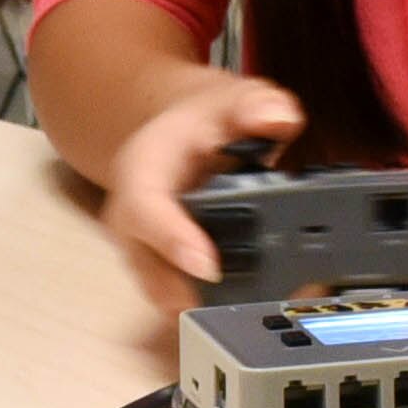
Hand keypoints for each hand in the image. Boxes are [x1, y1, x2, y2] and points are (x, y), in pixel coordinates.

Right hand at [99, 72, 302, 315]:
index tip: (208, 266)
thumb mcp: (233, 100)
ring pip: (163, 292)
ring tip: (261, 307)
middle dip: (195, 290)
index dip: (172, 239)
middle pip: (150, 265)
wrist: (181, 135)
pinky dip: (209, 307)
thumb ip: (256, 106)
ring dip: (205, 306)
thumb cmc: (205, 121)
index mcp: (141, 168)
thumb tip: (276, 118)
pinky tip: (250, 306)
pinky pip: (177, 299)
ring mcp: (141, 249)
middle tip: (252, 304)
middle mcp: (131, 216)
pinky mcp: (157, 272)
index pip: (144, 207)